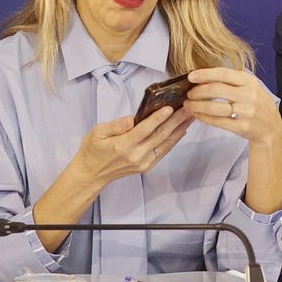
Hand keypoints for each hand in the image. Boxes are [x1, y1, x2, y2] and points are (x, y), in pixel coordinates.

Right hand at [73, 106, 193, 187]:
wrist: (91, 174)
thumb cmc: (93, 150)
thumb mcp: (97, 133)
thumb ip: (116, 125)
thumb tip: (132, 118)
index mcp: (123, 146)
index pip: (144, 130)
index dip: (157, 119)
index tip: (169, 108)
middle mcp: (136, 155)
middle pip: (160, 136)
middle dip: (176, 121)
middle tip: (188, 108)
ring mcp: (143, 162)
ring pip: (165, 144)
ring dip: (179, 129)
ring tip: (190, 116)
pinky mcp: (147, 166)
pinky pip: (164, 151)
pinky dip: (174, 140)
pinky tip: (181, 130)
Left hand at [184, 68, 281, 144]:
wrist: (271, 127)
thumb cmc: (256, 104)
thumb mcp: (250, 87)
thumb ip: (231, 81)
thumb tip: (203, 78)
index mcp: (249, 81)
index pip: (224, 73)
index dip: (205, 74)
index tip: (191, 76)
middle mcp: (249, 95)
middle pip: (216, 90)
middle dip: (198, 91)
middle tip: (189, 93)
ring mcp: (246, 112)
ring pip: (214, 107)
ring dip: (197, 105)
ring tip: (189, 104)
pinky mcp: (241, 127)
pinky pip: (217, 121)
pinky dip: (204, 118)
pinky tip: (197, 114)